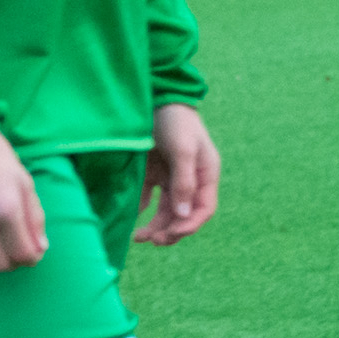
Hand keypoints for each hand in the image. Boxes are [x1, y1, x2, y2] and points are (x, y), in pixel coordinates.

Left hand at [136, 104, 221, 244]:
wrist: (157, 97)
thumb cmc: (176, 121)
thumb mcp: (183, 151)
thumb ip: (183, 182)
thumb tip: (182, 215)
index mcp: (206, 175)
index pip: (203, 209)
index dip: (189, 225)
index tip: (170, 235)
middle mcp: (191, 179)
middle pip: (184, 214)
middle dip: (170, 230)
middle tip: (152, 241)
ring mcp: (172, 177)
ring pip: (167, 210)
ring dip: (156, 225)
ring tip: (139, 237)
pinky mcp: (154, 173)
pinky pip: (150, 197)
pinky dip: (142, 209)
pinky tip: (133, 215)